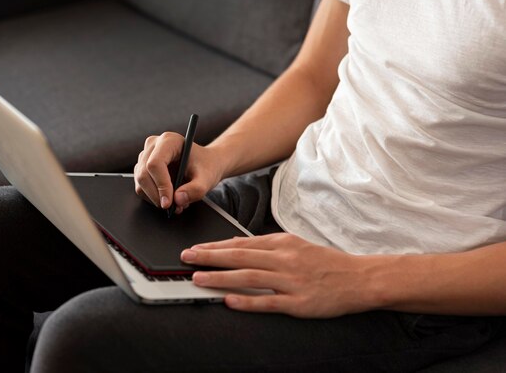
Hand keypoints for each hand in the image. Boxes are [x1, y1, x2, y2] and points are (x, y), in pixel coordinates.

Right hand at [134, 132, 224, 213]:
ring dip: (155, 198)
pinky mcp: (142, 168)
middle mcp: (154, 145)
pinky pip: (141, 187)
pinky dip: (153, 197)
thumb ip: (196, 190)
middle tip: (173, 207)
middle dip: (157, 195)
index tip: (170, 202)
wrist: (205, 164)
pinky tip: (169, 198)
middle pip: (144, 174)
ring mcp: (145, 156)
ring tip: (175, 203)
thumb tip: (177, 200)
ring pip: (140, 183)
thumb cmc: (206, 167)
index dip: (161, 185)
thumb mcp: (207, 179)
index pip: (155, 163)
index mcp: (169, 141)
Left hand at [180, 233, 373, 317]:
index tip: (196, 248)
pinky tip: (229, 300)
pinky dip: (247, 301)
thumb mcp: (296, 246)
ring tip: (199, 278)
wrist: (359, 278)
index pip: (241, 243)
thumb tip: (236, 247)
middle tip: (187, 258)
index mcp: (282, 243)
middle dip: (210, 257)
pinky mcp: (300, 303)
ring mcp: (291, 281)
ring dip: (221, 277)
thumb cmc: (326, 263)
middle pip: (240, 257)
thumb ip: (267, 247)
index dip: (215, 246)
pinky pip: (268, 302)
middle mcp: (285, 259)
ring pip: (249, 277)